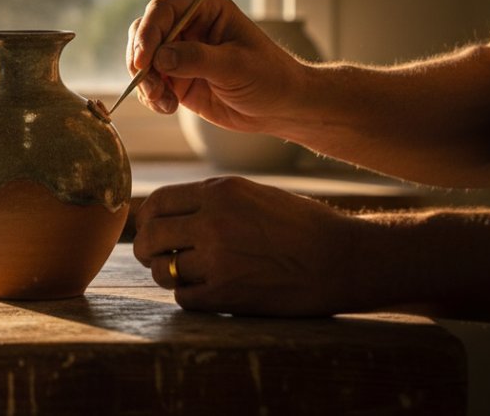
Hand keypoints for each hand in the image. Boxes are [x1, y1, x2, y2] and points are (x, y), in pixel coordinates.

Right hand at [125, 0, 303, 133]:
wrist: (282, 108)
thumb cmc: (269, 77)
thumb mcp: (236, 66)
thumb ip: (197, 59)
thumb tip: (159, 58)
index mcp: (206, 11)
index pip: (163, 10)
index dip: (147, 32)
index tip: (142, 60)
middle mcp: (188, 29)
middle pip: (145, 34)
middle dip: (141, 61)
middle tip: (151, 87)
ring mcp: (180, 55)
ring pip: (142, 61)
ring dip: (145, 83)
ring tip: (164, 102)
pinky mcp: (177, 80)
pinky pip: (150, 85)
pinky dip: (152, 98)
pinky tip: (169, 108)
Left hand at [132, 176, 365, 316]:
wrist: (343, 259)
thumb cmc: (300, 225)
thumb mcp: (252, 195)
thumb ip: (210, 201)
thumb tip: (163, 214)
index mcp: (219, 191)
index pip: (157, 202)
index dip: (147, 219)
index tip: (150, 228)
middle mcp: (213, 222)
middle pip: (150, 236)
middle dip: (146, 248)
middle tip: (153, 256)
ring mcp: (218, 260)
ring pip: (163, 270)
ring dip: (168, 274)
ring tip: (187, 274)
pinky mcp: (226, 294)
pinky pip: (183, 297)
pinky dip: (189, 296)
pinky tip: (206, 291)